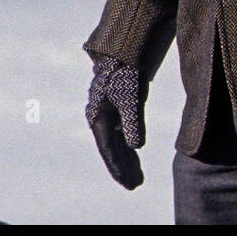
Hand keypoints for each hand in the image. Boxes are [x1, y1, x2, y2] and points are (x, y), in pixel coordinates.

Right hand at [85, 56, 147, 189]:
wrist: (126, 50)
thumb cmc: (127, 72)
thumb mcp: (132, 98)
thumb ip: (133, 122)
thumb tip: (137, 147)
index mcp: (98, 116)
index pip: (108, 148)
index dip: (118, 167)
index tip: (128, 183)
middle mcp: (101, 117)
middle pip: (112, 148)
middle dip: (124, 168)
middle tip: (135, 185)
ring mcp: (109, 113)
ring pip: (118, 142)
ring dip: (127, 159)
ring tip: (137, 177)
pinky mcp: (118, 108)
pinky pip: (122, 132)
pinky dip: (129, 145)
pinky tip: (134, 156)